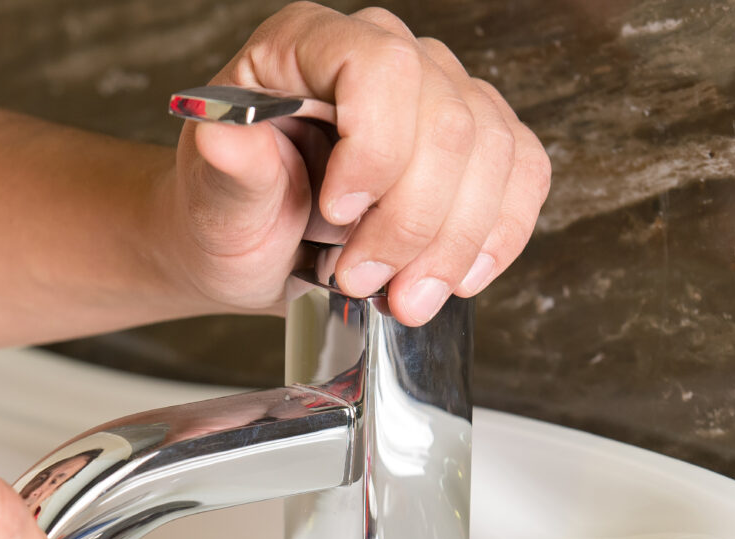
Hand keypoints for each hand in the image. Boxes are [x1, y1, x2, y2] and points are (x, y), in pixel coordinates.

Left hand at [159, 2, 550, 326]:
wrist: (252, 250)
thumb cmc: (229, 213)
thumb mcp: (210, 201)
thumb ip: (228, 168)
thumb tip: (224, 140)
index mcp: (309, 44)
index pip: (381, 66)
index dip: (376, 148)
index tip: (338, 214)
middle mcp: (385, 56)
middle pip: (449, 120)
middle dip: (413, 222)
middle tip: (363, 281)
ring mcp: (440, 95)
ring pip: (494, 154)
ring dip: (455, 244)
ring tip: (405, 298)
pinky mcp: (476, 147)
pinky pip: (524, 174)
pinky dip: (498, 237)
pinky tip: (458, 277)